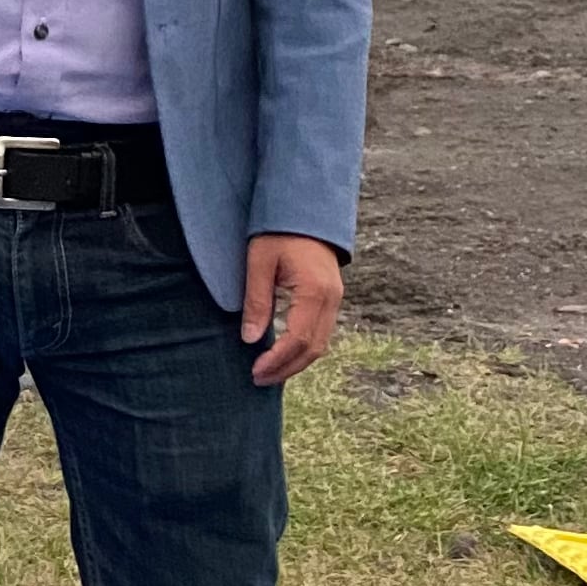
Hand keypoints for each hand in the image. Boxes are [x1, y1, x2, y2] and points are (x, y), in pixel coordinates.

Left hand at [241, 234, 343, 385]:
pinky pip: (321, 331)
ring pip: (321, 343)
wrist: (304, 206)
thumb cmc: (277, 231)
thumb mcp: (259, 262)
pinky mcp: (331, 296)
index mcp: (314, 291)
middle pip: (313, 348)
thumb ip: (257, 301)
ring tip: (269, 372)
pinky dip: (304, 348)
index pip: (298, 339)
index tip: (255, 371)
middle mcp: (331, 298)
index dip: (277, 360)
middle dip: (286, 368)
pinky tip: (284, 353)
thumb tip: (250, 339)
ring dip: (296, 362)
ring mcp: (335, 298)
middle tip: (259, 379)